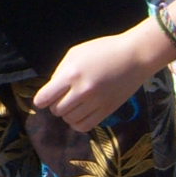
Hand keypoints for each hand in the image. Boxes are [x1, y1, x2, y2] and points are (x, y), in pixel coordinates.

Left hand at [32, 28, 165, 132]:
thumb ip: (60, 72)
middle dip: (55, 105)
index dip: (40, 101)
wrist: (135, 56)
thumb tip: (50, 90)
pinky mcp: (107, 110)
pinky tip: (80, 114)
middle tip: (62, 97)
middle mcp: (82, 91)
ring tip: (73, 103)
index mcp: (71, 74)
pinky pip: (84, 126)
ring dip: (67, 113)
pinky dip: (77, 123)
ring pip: (69, 119)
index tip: (42, 100)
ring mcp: (96, 102)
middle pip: (57, 110)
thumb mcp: (75, 53)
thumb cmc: (103, 50)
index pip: (45, 98)